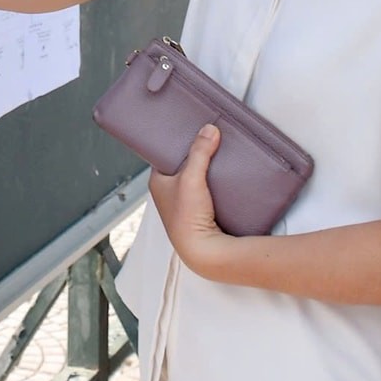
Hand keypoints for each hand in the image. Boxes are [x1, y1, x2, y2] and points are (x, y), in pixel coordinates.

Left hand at [148, 124, 234, 278]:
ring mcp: (182, 203)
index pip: (164, 154)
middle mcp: (167, 193)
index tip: (190, 129)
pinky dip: (212, 184)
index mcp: (157, 182)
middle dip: (194, 154)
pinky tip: (223, 176)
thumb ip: (200, 152)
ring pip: (194, 178)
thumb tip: (209, 130)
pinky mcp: (197, 212)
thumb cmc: (187, 217)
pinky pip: (204, 191)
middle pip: (181, 165)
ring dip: (205, 170)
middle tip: (208, 140)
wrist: (202, 251)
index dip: (176, 142)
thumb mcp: (191, 178)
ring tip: (219, 154)